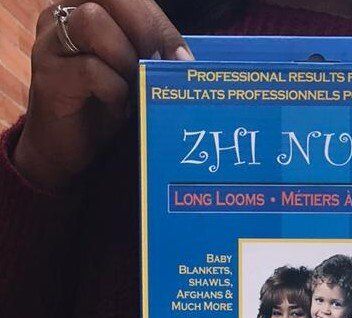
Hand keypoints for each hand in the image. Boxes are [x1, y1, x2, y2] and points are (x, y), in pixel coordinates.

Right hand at [14, 0, 191, 189]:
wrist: (66, 150)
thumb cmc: (101, 106)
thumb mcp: (130, 71)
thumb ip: (148, 52)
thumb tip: (184, 58)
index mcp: (85, 5)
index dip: (158, 22)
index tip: (183, 58)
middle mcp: (62, 13)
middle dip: (147, 31)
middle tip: (165, 68)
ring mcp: (50, 42)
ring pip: (93, 21)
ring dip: (124, 58)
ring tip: (133, 90)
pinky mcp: (47, 75)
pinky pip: (90, 68)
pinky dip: (113, 90)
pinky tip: (118, 109)